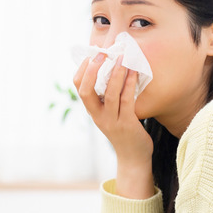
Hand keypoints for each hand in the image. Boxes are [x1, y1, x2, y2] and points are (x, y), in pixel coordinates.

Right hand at [74, 53, 153, 198]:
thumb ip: (107, 98)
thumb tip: (112, 71)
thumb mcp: (110, 114)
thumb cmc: (124, 132)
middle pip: (86, 91)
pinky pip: (126, 100)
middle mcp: (98, 116)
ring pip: (109, 93)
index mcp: (92, 111)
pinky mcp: (127, 123)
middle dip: (92, 70)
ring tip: (121, 58)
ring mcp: (111, 121)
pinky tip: (134, 72)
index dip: (82, 70)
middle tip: (101, 54)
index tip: (90, 55)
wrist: (133, 158)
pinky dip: (129, 84)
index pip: (78, 87)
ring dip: (115, 73)